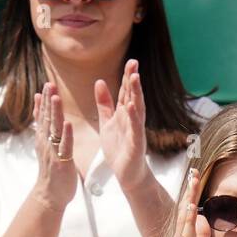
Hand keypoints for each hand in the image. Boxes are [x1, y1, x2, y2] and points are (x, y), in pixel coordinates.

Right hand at [31, 82, 77, 211]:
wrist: (49, 195)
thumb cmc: (51, 170)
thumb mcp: (45, 144)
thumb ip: (43, 125)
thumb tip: (39, 104)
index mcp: (44, 138)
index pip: (43, 116)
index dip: (45, 100)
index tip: (47, 84)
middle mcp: (46, 143)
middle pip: (47, 118)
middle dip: (48, 101)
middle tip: (49, 84)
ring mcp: (53, 152)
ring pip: (54, 129)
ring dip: (55, 113)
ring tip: (56, 98)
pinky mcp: (62, 162)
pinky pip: (65, 146)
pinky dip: (66, 135)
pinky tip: (68, 124)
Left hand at [96, 59, 148, 189]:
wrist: (127, 175)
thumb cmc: (119, 149)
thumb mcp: (108, 122)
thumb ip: (105, 104)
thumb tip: (100, 81)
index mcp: (125, 115)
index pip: (127, 92)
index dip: (128, 77)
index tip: (130, 61)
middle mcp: (132, 120)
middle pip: (133, 97)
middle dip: (134, 81)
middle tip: (134, 63)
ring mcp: (135, 132)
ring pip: (137, 110)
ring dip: (136, 94)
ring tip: (135, 78)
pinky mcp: (135, 145)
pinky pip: (134, 130)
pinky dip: (133, 118)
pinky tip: (132, 107)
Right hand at [171, 170, 218, 236]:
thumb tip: (202, 220)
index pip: (186, 215)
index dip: (190, 197)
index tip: (196, 178)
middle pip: (182, 212)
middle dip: (188, 191)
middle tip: (194, 170)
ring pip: (182, 219)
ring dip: (188, 198)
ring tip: (193, 179)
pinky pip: (186, 235)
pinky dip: (187, 219)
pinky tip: (190, 205)